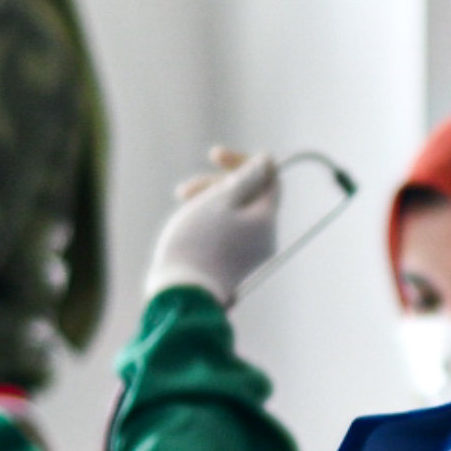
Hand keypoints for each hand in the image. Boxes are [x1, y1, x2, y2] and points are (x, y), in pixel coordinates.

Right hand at [144, 147, 278, 303]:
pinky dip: (209, 224)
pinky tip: (187, 229)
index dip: (244, 162)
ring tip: (181, 212)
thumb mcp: (220, 201)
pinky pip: (227, 234)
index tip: (214, 155)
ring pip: (235, 215)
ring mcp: (251, 254)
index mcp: (267, 220)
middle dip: (217, 185)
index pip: (269, 179)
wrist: (181, 294)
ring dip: (209, 203)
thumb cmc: (197, 244)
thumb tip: (267, 162)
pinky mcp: (233, 266)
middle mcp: (266, 238)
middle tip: (183, 192)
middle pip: (249, 197)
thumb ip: (246, 179)